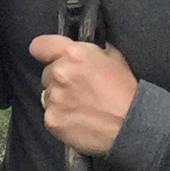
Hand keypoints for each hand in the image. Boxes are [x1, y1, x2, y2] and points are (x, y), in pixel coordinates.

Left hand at [30, 34, 137, 155]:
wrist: (130, 124)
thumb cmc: (125, 90)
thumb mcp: (113, 57)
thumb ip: (91, 51)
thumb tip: (82, 48)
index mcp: (73, 54)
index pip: (39, 46)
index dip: (44, 51)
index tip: (50, 57)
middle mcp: (59, 74)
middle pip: (47, 74)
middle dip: (59, 79)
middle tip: (78, 88)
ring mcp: (54, 98)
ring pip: (48, 95)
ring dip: (59, 99)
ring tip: (81, 107)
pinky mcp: (52, 120)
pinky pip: (50, 115)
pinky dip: (61, 118)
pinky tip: (78, 120)